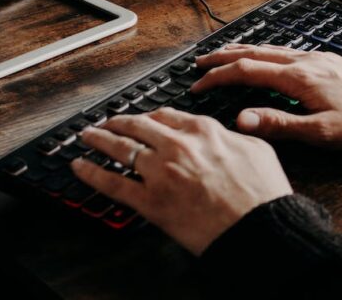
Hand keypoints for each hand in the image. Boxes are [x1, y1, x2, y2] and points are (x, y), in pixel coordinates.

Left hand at [72, 108, 291, 254]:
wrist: (258, 227)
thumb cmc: (262, 193)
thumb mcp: (256, 148)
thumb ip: (234, 135)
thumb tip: (227, 133)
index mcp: (203, 130)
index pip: (166, 115)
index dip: (149, 115)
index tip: (141, 118)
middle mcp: (177, 145)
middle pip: (138, 125)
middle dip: (117, 122)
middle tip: (105, 122)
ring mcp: (161, 173)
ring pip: (121, 148)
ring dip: (99, 139)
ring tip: (86, 136)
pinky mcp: (151, 202)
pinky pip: (113, 184)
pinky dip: (91, 174)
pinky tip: (79, 167)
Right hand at [192, 44, 341, 149]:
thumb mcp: (320, 133)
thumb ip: (278, 124)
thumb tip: (241, 119)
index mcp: (297, 77)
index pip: (246, 71)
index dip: (217, 77)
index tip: (197, 86)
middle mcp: (303, 60)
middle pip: (253, 52)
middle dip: (222, 56)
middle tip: (198, 62)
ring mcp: (313, 57)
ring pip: (268, 47)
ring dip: (241, 50)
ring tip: (222, 54)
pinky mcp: (324, 60)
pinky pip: (283, 49)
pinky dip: (262, 51)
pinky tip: (263, 56)